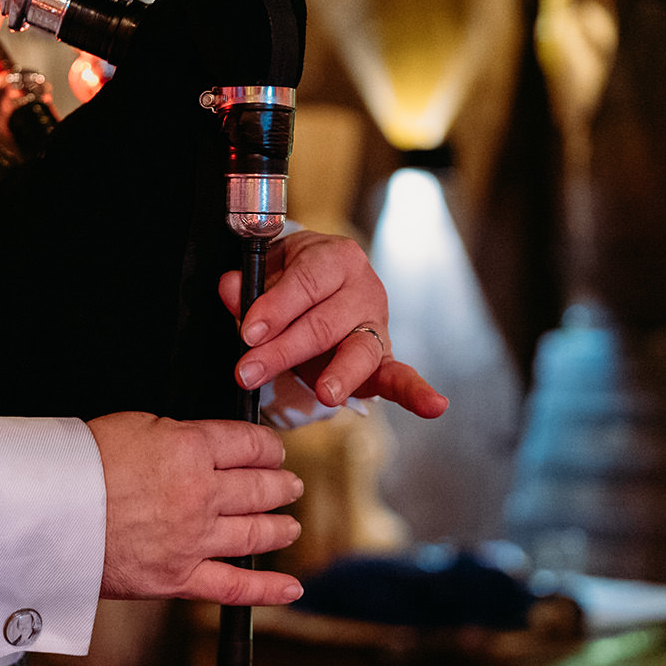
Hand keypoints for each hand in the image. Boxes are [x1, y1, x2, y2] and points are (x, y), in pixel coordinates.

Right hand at [89, 412, 304, 604]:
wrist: (45, 512)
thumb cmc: (80, 465)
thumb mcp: (136, 425)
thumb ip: (180, 436)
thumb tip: (204, 446)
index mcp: (191, 450)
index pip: (248, 445)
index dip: (268, 447)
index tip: (273, 450)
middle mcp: (200, 495)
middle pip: (259, 488)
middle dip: (280, 485)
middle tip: (289, 485)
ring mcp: (193, 539)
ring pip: (255, 534)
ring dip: (280, 527)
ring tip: (290, 524)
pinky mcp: (178, 578)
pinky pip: (233, 587)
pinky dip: (266, 590)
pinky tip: (291, 588)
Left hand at [219, 230, 448, 418]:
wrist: (321, 288)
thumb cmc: (292, 282)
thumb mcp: (268, 274)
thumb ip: (249, 285)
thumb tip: (231, 288)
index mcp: (334, 259)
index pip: (305, 283)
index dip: (275, 308)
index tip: (248, 332)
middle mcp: (363, 288)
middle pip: (324, 322)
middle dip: (284, 350)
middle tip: (250, 371)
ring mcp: (377, 324)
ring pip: (359, 350)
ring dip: (340, 374)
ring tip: (325, 393)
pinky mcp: (385, 357)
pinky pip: (402, 376)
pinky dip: (418, 394)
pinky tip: (434, 406)